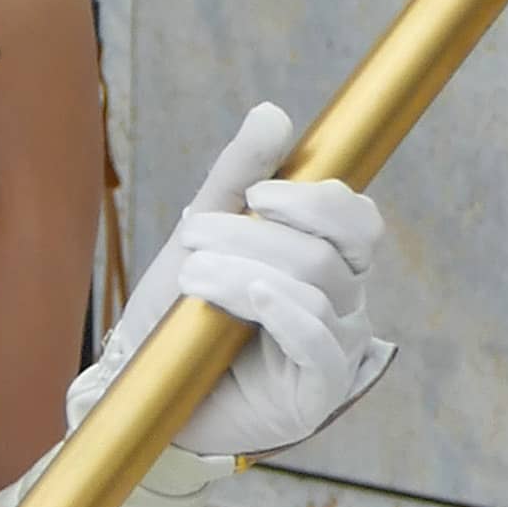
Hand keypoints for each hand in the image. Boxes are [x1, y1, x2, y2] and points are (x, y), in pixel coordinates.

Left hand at [76, 105, 391, 460]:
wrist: (151, 393)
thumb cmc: (184, 316)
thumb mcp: (202, 237)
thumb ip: (237, 178)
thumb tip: (274, 113)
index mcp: (328, 263)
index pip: (356, 220)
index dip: (313, 201)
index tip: (253, 197)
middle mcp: (344, 303)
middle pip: (327, 251)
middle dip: (254, 236)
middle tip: (192, 237)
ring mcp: (337, 349)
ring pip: (314, 289)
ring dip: (244, 270)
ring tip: (190, 277)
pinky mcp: (318, 390)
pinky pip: (320, 342)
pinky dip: (286, 313)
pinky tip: (253, 297)